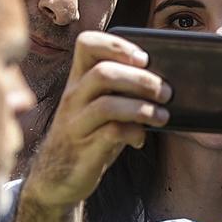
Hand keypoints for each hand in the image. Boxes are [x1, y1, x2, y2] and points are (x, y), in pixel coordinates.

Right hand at [24, 31, 170, 207]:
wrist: (55, 177)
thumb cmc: (88, 135)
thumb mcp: (99, 106)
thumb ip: (120, 90)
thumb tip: (162, 81)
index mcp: (79, 80)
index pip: (88, 44)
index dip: (117, 45)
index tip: (144, 59)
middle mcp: (74, 97)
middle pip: (103, 73)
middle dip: (141, 80)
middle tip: (165, 92)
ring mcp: (77, 123)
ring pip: (107, 105)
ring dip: (142, 108)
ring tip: (162, 116)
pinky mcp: (85, 149)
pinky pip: (112, 133)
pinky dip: (134, 133)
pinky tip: (141, 138)